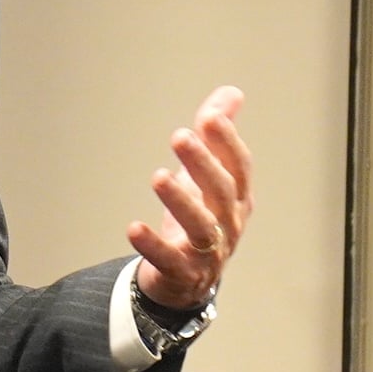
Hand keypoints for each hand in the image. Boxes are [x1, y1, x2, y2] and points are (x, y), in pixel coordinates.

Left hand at [128, 86, 251, 310]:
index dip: (228, 142)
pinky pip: (170, 260)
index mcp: (237, 197)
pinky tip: (133, 228)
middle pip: (222, 192)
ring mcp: (208, 252)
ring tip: (158, 176)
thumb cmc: (200, 217)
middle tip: (180, 136)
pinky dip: (153, 245)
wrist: (186, 278)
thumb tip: (231, 93)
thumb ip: (216, 136)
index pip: (239, 167)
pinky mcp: (183, 273)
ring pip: (201, 227)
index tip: (210, 117)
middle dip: (203, 163)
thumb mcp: (207, 175)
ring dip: (180, 201)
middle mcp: (229, 224)